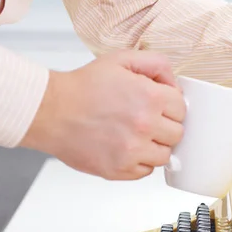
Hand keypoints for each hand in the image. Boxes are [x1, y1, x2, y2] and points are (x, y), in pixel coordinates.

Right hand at [20, 50, 185, 179]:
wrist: (50, 111)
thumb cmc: (83, 87)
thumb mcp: (121, 60)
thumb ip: (156, 64)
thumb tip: (175, 84)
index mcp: (150, 98)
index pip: (182, 109)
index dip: (170, 106)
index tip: (157, 106)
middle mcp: (145, 126)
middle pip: (177, 134)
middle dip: (165, 126)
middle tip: (145, 120)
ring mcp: (133, 151)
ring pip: (165, 155)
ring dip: (155, 146)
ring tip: (135, 135)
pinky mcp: (120, 170)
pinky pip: (146, 171)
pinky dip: (139, 161)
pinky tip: (126, 148)